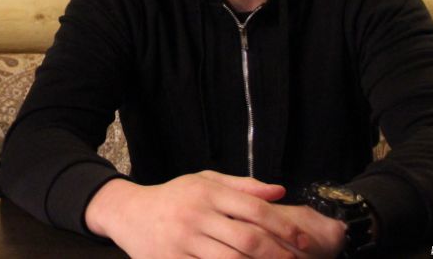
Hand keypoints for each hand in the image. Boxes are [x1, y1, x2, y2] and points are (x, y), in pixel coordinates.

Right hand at [84, 170, 333, 257]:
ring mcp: (184, 241)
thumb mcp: (204, 181)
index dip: (284, 226)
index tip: (303, 240)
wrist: (128, 213)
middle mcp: (197, 215)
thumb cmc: (174, 197)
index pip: (255, 209)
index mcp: (208, 192)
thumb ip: (243, 186)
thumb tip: (280, 190)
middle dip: (278, 254)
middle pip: (247, 239)